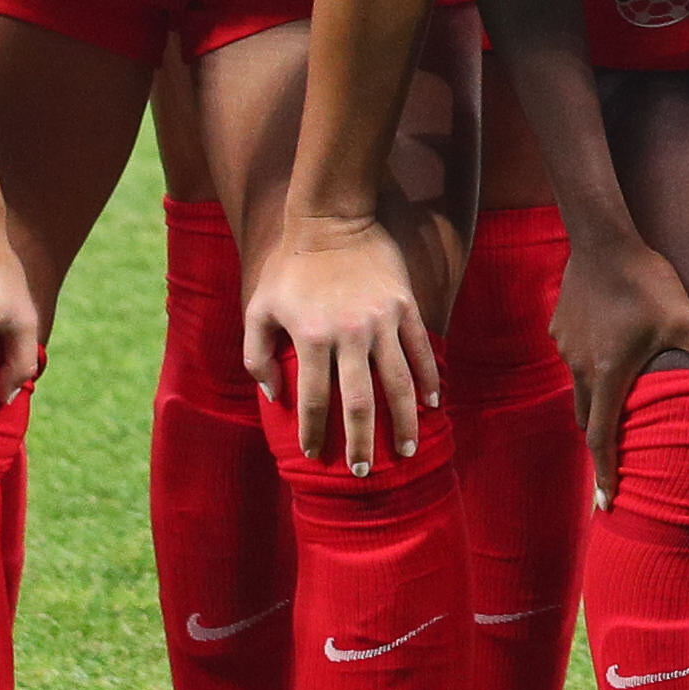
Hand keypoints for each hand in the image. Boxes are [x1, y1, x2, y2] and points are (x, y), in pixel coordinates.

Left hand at [242, 217, 441, 470]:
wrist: (333, 218)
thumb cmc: (290, 266)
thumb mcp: (258, 307)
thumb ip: (257, 355)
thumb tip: (274, 395)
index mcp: (310, 337)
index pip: (312, 399)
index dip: (313, 432)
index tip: (314, 455)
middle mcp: (349, 334)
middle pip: (360, 401)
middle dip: (361, 442)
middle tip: (363, 472)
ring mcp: (382, 321)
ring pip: (398, 382)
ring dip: (403, 421)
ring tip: (406, 450)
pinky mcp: (405, 306)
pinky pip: (420, 351)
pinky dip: (428, 380)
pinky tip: (431, 404)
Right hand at [548, 235, 688, 497]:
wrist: (602, 240)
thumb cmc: (646, 282)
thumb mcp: (685, 317)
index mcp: (609, 374)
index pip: (601, 438)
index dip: (604, 473)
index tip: (604, 503)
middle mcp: (580, 368)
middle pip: (586, 419)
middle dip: (601, 442)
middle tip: (616, 460)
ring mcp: (565, 349)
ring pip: (579, 388)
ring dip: (595, 402)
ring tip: (616, 404)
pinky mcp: (559, 329)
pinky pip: (573, 359)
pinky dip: (589, 367)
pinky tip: (608, 348)